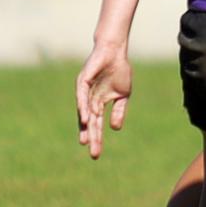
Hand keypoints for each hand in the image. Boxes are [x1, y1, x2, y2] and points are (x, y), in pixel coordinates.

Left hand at [75, 40, 131, 157]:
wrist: (115, 52)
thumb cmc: (119, 71)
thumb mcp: (122, 95)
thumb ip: (119, 111)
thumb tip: (115, 129)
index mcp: (98, 104)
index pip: (96, 124)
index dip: (96, 138)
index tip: (96, 154)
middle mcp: (88, 100)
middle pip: (90, 123)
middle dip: (92, 137)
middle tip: (94, 154)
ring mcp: (85, 92)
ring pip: (85, 113)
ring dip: (86, 127)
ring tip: (86, 141)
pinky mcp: (83, 82)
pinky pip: (82, 97)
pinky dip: (84, 109)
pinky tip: (87, 119)